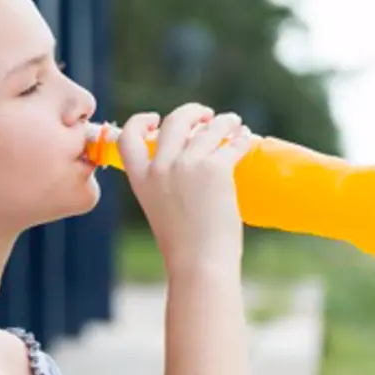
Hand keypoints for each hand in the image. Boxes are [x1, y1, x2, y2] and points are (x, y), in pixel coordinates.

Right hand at [117, 104, 252, 273]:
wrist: (199, 262)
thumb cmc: (183, 245)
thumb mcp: (159, 207)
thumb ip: (164, 182)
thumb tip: (188, 161)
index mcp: (141, 178)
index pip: (129, 137)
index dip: (140, 121)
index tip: (156, 118)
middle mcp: (161, 166)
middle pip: (174, 121)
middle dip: (192, 112)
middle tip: (206, 115)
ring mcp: (188, 164)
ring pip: (208, 128)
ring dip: (224, 121)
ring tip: (233, 123)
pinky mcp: (215, 168)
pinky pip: (231, 143)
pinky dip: (240, 138)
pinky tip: (245, 137)